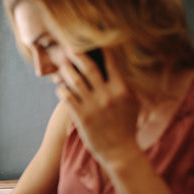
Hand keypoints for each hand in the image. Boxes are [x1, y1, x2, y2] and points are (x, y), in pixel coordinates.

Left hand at [56, 49, 139, 165]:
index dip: (99, 49)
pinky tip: (61, 88)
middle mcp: (107, 95)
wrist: (119, 151)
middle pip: (88, 67)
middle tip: (69, 48)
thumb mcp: (132, 103)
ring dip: (66, 71)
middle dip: (77, 54)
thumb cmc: (126, 126)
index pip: (110, 62)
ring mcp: (93, 106)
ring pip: (74, 80)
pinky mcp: (81, 116)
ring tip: (63, 68)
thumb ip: (123, 85)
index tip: (91, 41)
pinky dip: (62, 89)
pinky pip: (66, 96)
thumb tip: (115, 68)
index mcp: (122, 89)